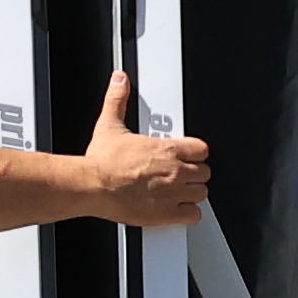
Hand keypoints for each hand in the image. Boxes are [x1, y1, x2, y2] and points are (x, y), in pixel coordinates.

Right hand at [84, 70, 211, 223]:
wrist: (93, 186)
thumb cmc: (103, 162)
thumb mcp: (110, 125)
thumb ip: (118, 100)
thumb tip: (119, 82)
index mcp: (167, 148)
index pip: (201, 149)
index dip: (195, 154)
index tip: (188, 156)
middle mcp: (175, 170)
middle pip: (204, 172)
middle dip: (194, 174)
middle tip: (181, 175)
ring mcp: (173, 193)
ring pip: (202, 193)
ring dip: (193, 193)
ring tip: (180, 192)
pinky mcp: (167, 213)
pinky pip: (193, 215)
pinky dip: (188, 214)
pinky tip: (178, 210)